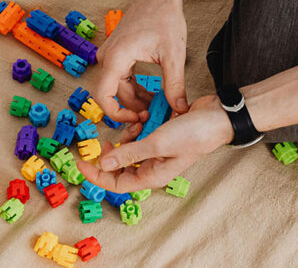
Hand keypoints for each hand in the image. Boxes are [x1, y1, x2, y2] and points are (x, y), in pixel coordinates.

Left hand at [76, 95, 232, 191]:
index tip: (80, 162)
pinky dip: (138, 124)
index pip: (116, 183)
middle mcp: (152, 165)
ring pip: (129, 146)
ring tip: (136, 122)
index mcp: (152, 175)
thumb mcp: (157, 143)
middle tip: (103, 138)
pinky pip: (140, 133)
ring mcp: (156, 150)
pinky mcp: (160, 135)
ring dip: (127, 134)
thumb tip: (103, 165)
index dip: (96, 175)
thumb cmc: (194, 133)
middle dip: (111, 151)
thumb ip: (129, 153)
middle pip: (119, 164)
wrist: (217, 116)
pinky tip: (145, 115)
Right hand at [95, 0, 187, 121]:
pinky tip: (152, 92)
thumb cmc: (163, 16)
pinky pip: (120, 78)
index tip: (137, 119)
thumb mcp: (173, 55)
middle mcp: (107, 57)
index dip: (116, 114)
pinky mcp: (116, 53)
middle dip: (132, 108)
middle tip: (155, 115)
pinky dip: (134, 88)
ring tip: (158, 104)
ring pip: (117, 87)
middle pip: (112, 94)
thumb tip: (179, 109)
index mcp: (116, 58)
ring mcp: (110, 54)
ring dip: (134, 99)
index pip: (103, 96)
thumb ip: (174, 85)